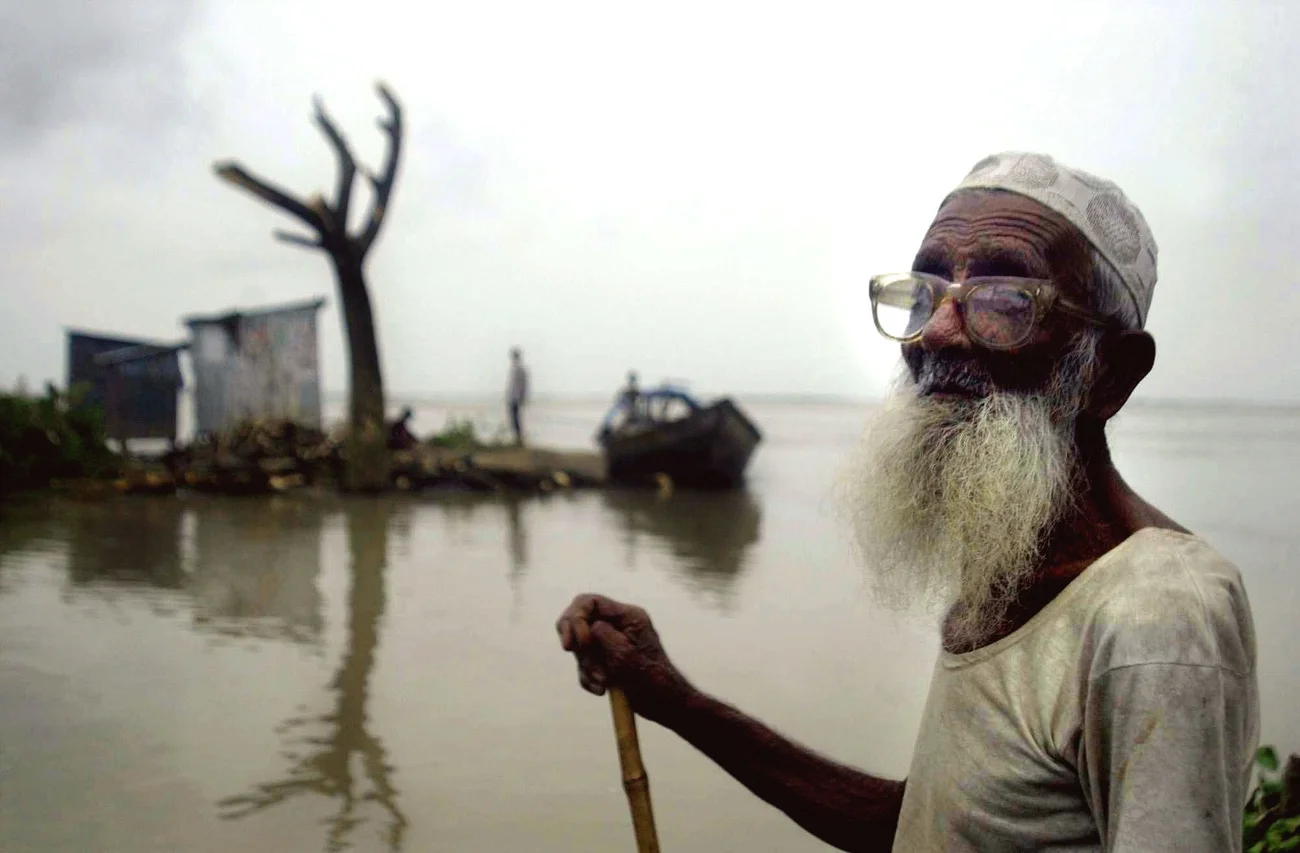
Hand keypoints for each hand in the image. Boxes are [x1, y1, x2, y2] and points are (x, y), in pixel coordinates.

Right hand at [555, 593, 692, 722]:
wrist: (664, 704)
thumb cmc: (651, 680)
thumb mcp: (623, 654)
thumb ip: (601, 634)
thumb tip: (586, 628)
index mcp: (628, 616)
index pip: (589, 602)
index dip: (575, 619)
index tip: (575, 645)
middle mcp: (619, 624)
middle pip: (580, 623)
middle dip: (581, 649)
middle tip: (590, 667)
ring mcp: (611, 641)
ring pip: (582, 647)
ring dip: (587, 667)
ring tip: (603, 683)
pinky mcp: (606, 659)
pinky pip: (585, 663)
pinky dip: (588, 677)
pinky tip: (601, 690)